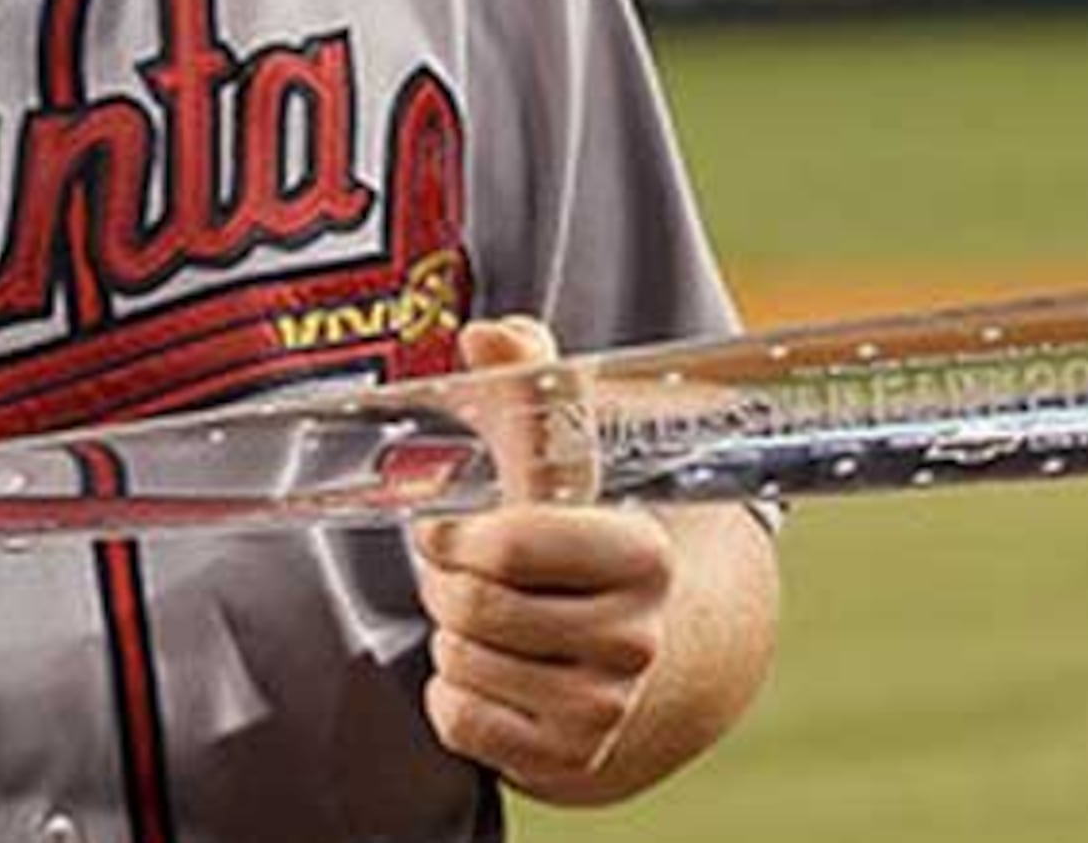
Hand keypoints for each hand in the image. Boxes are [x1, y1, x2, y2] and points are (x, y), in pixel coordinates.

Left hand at [415, 316, 673, 804]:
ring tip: (486, 620)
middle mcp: (637, 636)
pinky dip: (452, 696)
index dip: (456, 533)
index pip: (510, 543)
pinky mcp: (572, 756)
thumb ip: (525, 385)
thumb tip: (488, 332)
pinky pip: (461, 723)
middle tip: (463, 574)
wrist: (635, 650)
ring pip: (462, 663)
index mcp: (642, 553)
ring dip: (450, 637)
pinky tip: (490, 672)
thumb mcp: (561, 458)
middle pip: (474, 605)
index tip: (452, 525)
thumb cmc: (576, 540)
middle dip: (445, 584)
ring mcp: (608, 704)